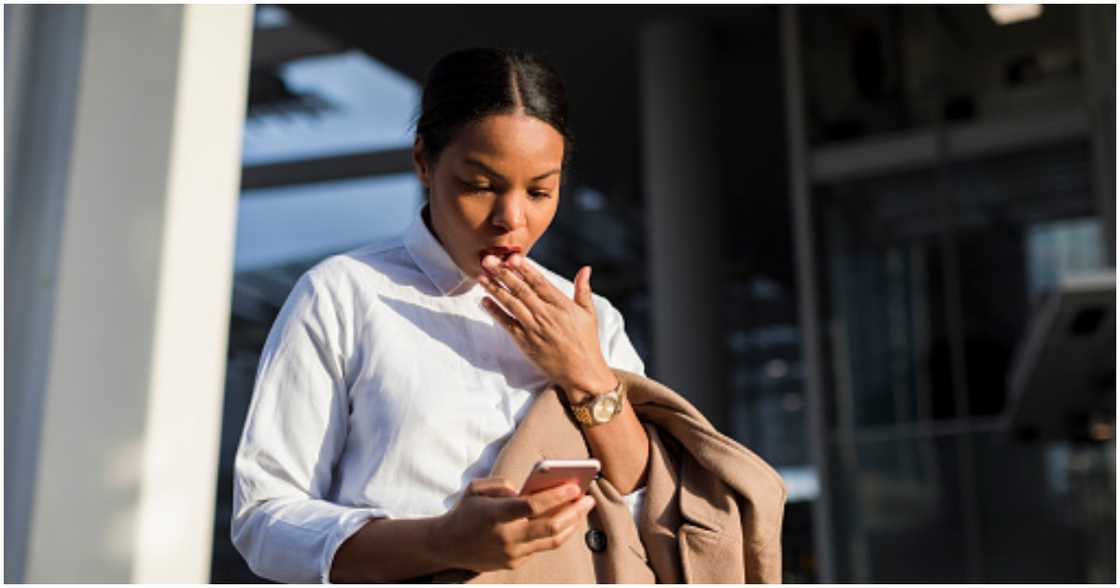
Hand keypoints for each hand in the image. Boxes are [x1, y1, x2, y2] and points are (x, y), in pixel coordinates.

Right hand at [433, 478, 595, 571]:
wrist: (447, 546)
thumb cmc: (465, 511)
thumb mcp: (477, 488)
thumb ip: (502, 484)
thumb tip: (527, 489)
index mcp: (496, 514)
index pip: (533, 505)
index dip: (556, 496)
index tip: (574, 485)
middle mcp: (506, 536)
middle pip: (550, 525)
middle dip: (574, 511)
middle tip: (589, 498)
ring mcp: (511, 553)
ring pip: (551, 540)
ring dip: (571, 524)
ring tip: (582, 509)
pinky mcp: (514, 563)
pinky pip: (540, 547)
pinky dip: (555, 533)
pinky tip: (565, 521)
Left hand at [477, 254, 617, 400]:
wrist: (581, 372)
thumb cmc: (586, 342)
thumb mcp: (589, 314)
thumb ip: (583, 290)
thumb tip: (585, 268)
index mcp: (561, 305)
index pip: (539, 282)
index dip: (524, 269)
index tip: (512, 257)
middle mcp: (546, 314)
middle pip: (520, 289)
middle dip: (503, 273)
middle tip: (489, 260)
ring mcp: (534, 328)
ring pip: (511, 304)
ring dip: (495, 289)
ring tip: (482, 276)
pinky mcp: (525, 342)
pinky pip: (507, 324)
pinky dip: (495, 312)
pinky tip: (485, 301)